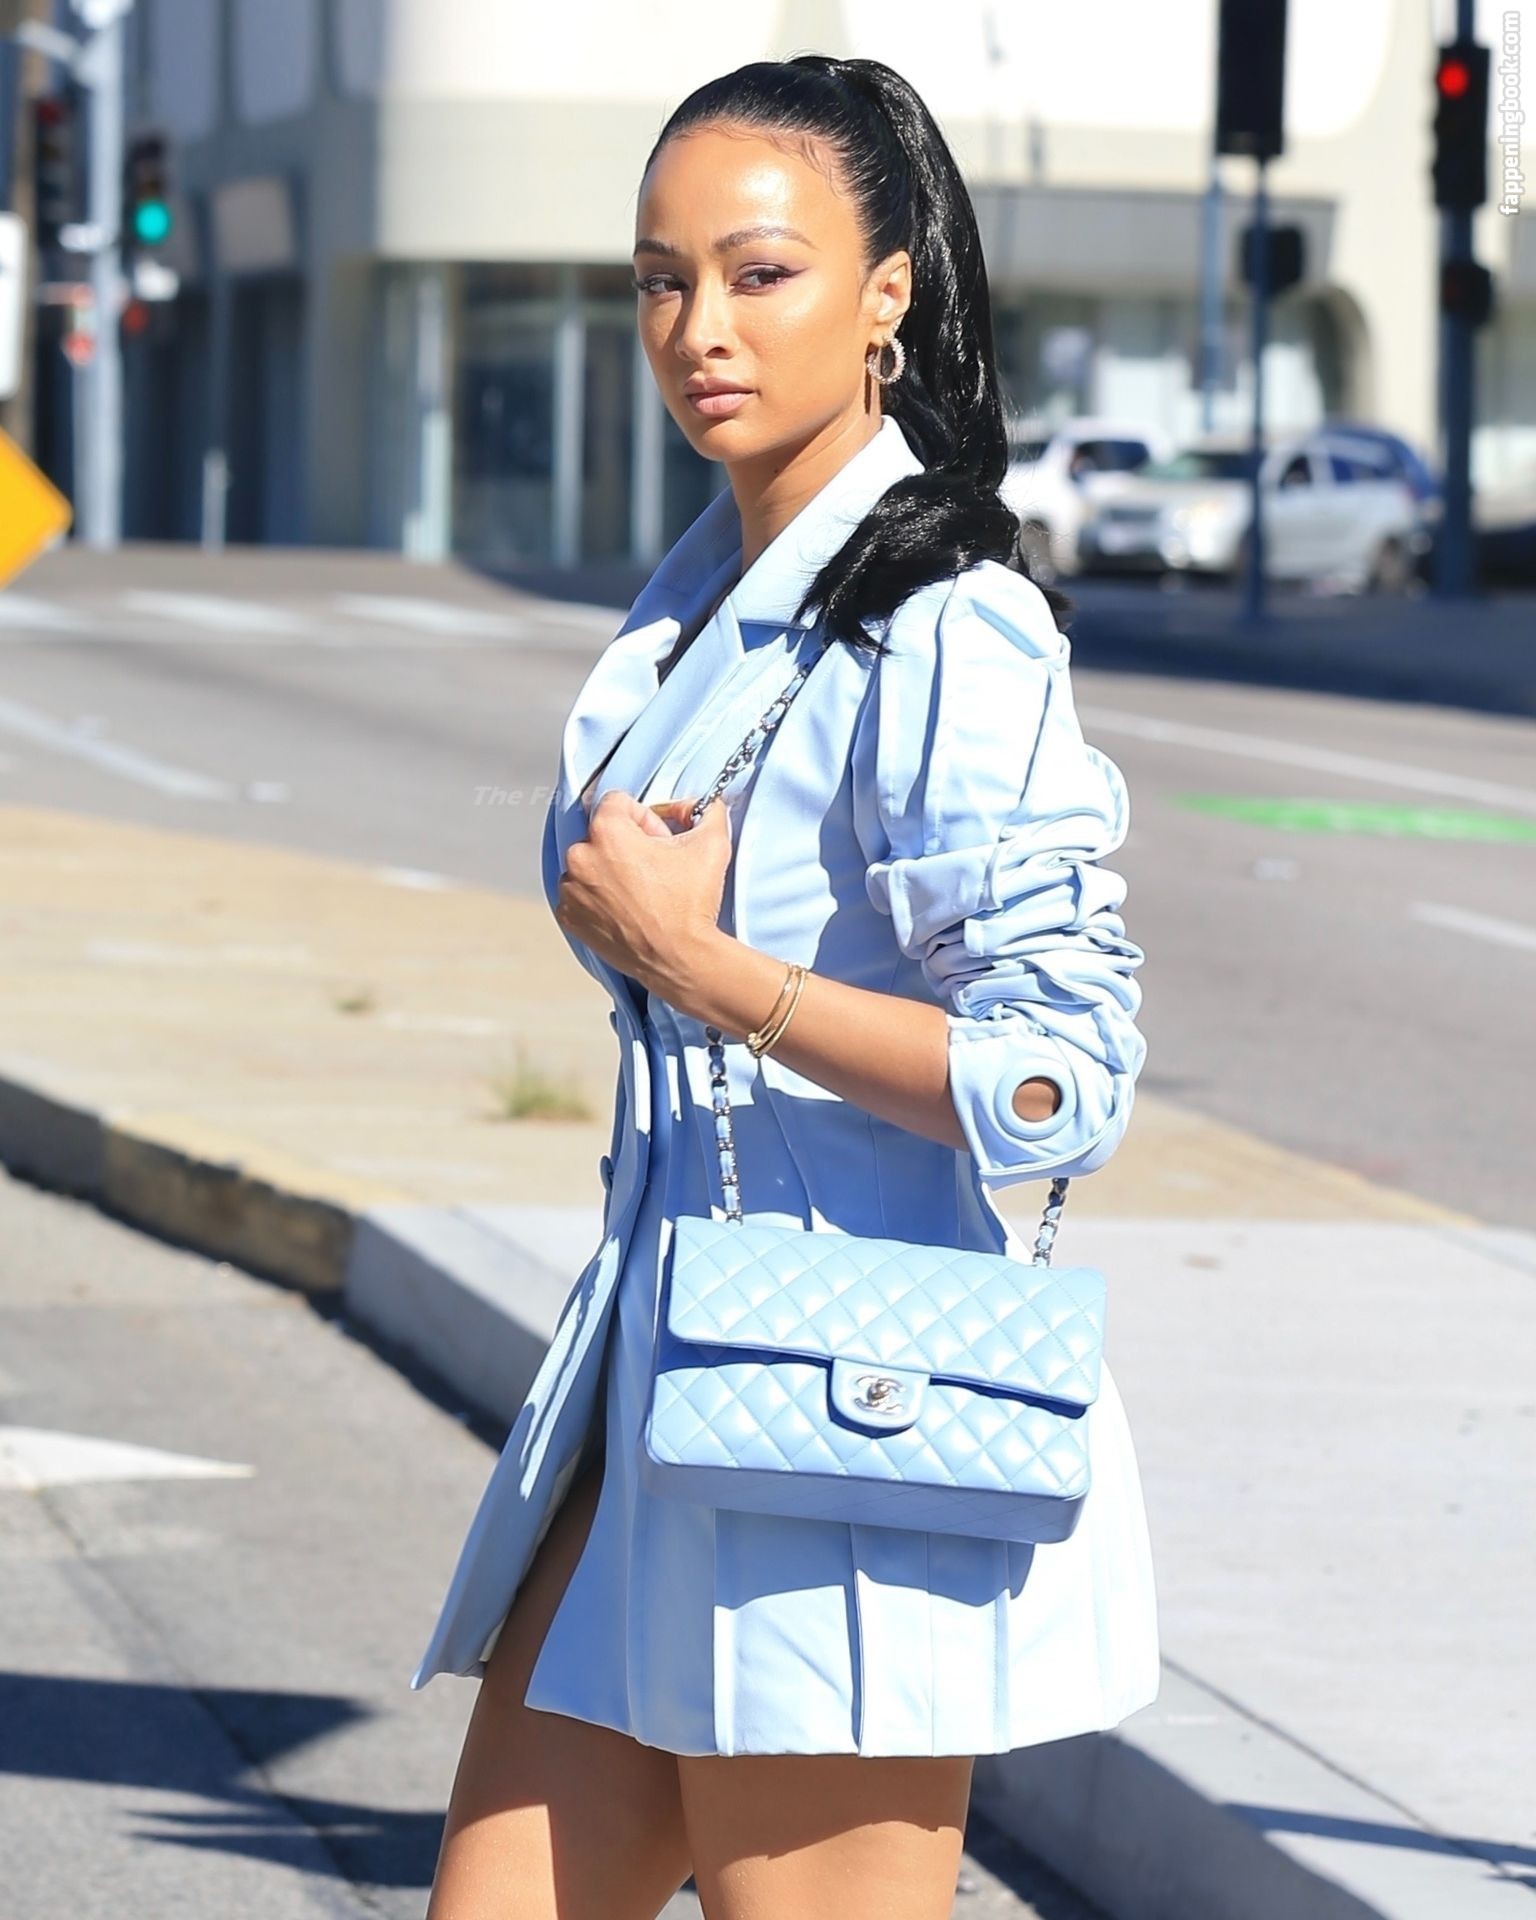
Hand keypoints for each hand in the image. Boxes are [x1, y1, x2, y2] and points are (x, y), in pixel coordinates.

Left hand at [555, 790, 730, 995]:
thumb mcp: (711, 844)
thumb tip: (704, 803)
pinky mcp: (569, 916)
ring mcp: (570, 889)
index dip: (645, 818)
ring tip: (640, 892)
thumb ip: (707, 811)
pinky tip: (626, 908)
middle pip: (601, 833)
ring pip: (588, 864)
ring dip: (609, 870)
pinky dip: (598, 897)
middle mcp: (579, 856)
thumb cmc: (691, 904)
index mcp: (606, 831)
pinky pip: (580, 894)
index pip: (618, 802)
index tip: (659, 840)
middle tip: (655, 868)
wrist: (680, 959)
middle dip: (627, 844)